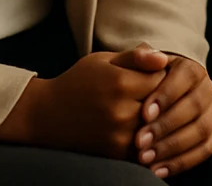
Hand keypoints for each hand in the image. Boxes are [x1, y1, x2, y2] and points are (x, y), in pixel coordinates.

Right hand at [0, 46, 165, 157]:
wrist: (47, 115)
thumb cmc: (78, 82)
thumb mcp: (103, 61)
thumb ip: (135, 57)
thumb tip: (164, 60)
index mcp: (120, 82)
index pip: (162, 77)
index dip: (158, 74)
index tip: (150, 74)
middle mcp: (121, 110)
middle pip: (162, 103)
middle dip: (160, 97)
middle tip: (147, 92)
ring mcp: (119, 135)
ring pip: (156, 126)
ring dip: (155, 119)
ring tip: (141, 109)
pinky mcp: (116, 153)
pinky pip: (145, 146)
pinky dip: (145, 137)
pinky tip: (134, 126)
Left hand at [131, 55, 211, 179]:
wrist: (154, 94)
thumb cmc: (141, 79)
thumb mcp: (138, 65)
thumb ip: (141, 57)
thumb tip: (154, 56)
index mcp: (192, 69)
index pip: (184, 78)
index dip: (166, 96)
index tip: (144, 113)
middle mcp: (207, 90)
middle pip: (193, 108)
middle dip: (166, 126)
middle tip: (140, 141)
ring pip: (200, 132)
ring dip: (172, 148)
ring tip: (145, 159)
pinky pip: (203, 152)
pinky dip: (181, 163)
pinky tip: (157, 171)